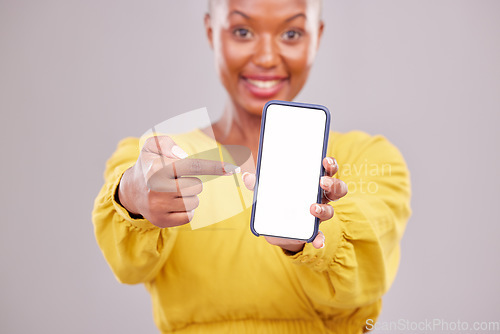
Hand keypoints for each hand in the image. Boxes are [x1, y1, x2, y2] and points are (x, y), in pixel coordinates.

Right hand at [117, 135, 238, 227]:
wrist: (131, 191)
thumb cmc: (149, 165)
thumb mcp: (152, 146)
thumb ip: (166, 143)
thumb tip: (182, 155)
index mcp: (157, 168)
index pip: (193, 166)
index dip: (215, 167)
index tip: (233, 169)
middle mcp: (156, 189)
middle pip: (197, 186)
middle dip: (192, 181)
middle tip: (177, 180)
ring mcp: (158, 207)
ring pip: (194, 202)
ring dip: (189, 195)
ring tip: (173, 191)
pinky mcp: (162, 221)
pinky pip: (189, 216)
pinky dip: (186, 209)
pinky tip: (173, 203)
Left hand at [242, 156, 347, 252]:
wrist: (276, 229)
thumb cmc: (277, 202)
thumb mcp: (268, 191)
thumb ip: (259, 184)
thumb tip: (247, 176)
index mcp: (312, 183)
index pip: (326, 170)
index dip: (329, 164)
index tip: (324, 161)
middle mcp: (320, 198)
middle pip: (336, 188)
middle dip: (332, 183)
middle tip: (321, 181)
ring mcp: (317, 215)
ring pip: (330, 210)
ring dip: (324, 209)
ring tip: (313, 208)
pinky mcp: (311, 232)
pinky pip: (319, 235)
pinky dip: (320, 239)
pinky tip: (317, 242)